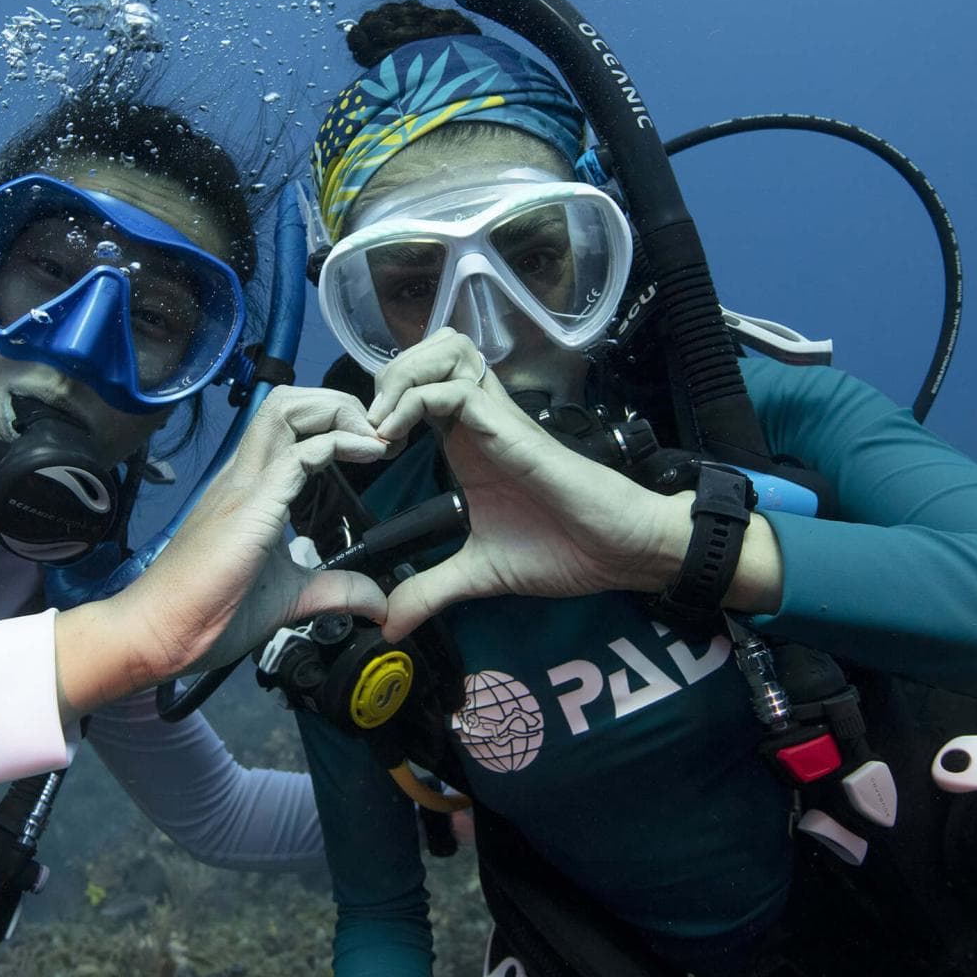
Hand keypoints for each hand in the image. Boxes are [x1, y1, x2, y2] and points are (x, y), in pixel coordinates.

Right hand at [114, 386, 391, 683]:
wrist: (159, 635)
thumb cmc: (208, 615)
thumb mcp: (290, 597)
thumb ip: (335, 590)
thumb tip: (377, 601)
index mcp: (251, 488)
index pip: (292, 425)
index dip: (337, 422)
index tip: (375, 449)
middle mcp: (244, 474)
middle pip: (290, 401)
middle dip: (341, 404)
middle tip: (379, 436)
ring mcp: (244, 484)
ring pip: (287, 409)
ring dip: (338, 412)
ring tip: (372, 439)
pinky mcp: (250, 504)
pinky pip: (297, 453)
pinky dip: (339, 443)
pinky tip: (367, 454)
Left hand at [366, 329, 690, 640]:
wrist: (619, 552)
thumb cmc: (563, 549)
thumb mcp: (478, 574)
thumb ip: (431, 591)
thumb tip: (389, 625)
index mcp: (466, 441)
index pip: (419, 384)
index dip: (380, 401)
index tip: (357, 449)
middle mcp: (479, 419)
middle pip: (430, 350)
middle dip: (388, 374)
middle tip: (367, 425)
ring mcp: (497, 419)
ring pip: (446, 351)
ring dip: (401, 378)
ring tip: (381, 425)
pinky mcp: (512, 430)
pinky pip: (456, 390)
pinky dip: (414, 403)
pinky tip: (395, 439)